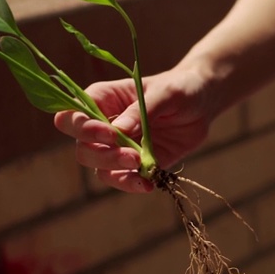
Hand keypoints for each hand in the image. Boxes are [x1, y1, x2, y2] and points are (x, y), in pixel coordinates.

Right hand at [53, 65, 212, 192]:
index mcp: (103, 100)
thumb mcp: (165, 93)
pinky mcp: (136, 164)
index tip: (110, 133)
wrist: (202, 104)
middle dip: (102, 154)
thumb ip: (142, 111)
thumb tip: (119, 130)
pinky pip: (122, 179)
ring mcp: (119, 147)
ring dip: (115, 171)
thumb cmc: (180, 89)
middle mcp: (104, 125)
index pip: (72, 115)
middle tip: (131, 154)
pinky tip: (148, 185)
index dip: (83, 127)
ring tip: (140, 165)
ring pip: (98, 167)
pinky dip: (131, 184)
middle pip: (82, 147)